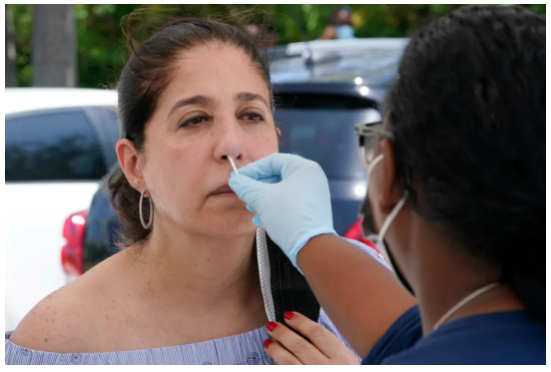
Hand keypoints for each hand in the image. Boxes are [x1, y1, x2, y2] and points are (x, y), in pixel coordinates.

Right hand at [228, 153, 336, 267]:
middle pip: (278, 175)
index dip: (253, 169)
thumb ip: (246, 187)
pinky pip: (290, 201)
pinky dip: (275, 206)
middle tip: (245, 193)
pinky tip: (262, 218)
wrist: (312, 246)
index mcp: (303, 168)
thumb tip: (235, 181)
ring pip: (282, 190)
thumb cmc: (289, 216)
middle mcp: (311, 177)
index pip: (272, 160)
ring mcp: (313, 194)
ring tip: (252, 207)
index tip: (239, 178)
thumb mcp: (262, 199)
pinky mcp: (312, 209)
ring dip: (264, 198)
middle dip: (258, 186)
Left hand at [264, 311, 359, 364]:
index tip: (289, 315)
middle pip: (300, 346)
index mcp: (343, 359)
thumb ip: (330, 351)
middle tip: (271, 326)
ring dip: (277, 350)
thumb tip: (306, 332)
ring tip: (268, 342)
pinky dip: (280, 367)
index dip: (301, 322)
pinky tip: (273, 363)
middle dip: (283, 333)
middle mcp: (329, 370)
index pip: (317, 333)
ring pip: (290, 363)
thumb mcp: (348, 364)